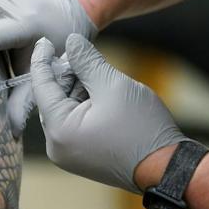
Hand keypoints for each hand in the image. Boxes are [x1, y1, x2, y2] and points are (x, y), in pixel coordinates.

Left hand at [30, 34, 184, 192]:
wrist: (166, 167)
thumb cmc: (141, 128)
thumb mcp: (112, 84)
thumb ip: (87, 60)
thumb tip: (71, 42)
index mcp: (59, 131)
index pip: (41, 86)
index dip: (42, 60)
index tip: (45, 41)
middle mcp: (57, 147)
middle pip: (51, 99)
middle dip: (66, 76)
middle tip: (85, 57)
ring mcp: (68, 155)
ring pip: (64, 110)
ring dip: (78, 90)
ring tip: (101, 79)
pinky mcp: (81, 157)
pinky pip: (73, 124)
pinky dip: (83, 106)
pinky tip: (102, 96)